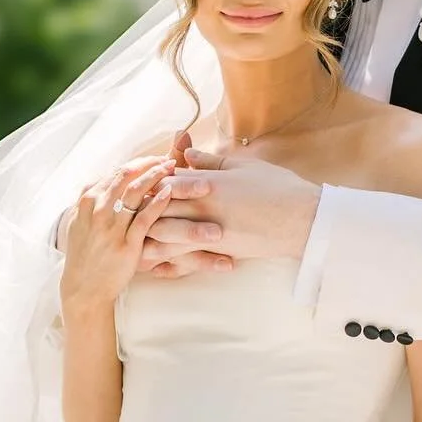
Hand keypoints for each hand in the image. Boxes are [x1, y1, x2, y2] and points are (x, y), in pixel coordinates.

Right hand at [60, 161, 176, 310]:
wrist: (84, 288)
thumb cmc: (85, 256)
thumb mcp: (79, 223)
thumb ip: (92, 201)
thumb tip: (106, 180)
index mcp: (88, 201)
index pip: (115, 172)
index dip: (138, 162)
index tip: (155, 158)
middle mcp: (98, 210)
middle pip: (126, 175)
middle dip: (150, 163)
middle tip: (169, 159)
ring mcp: (111, 226)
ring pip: (135, 191)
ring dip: (156, 175)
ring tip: (173, 168)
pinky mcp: (126, 244)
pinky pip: (145, 217)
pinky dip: (158, 201)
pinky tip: (170, 192)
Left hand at [137, 137, 321, 277]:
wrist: (302, 220)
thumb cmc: (277, 188)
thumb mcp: (242, 166)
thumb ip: (210, 162)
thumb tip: (185, 153)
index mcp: (208, 184)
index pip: (166, 182)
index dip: (148, 181)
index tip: (135, 182)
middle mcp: (203, 210)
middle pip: (158, 211)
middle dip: (137, 213)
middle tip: (118, 215)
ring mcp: (209, 234)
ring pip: (165, 239)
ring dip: (144, 240)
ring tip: (127, 242)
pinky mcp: (219, 252)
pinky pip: (185, 261)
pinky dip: (166, 265)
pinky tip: (153, 268)